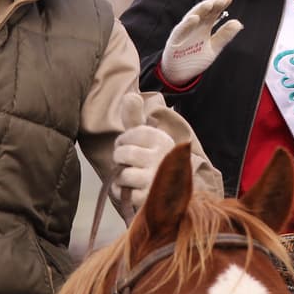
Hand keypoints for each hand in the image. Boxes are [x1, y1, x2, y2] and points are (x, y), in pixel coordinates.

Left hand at [112, 93, 175, 209]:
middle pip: (123, 153)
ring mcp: (156, 180)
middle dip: (121, 158)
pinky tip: (130, 188)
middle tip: (130, 162)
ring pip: (122, 174)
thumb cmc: (156, 158)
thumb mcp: (148, 136)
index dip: (124, 141)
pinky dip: (120, 190)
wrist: (173, 190)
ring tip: (131, 174)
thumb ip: (135, 117)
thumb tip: (130, 95)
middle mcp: (162, 158)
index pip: (128, 135)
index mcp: (162, 140)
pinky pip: (122, 192)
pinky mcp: (149, 199)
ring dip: (121, 175)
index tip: (132, 145)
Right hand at [158, 0, 243, 85]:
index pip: (214, 12)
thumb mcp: (214, 48)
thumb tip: (238, 23)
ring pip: (192, 17)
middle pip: (204, 12)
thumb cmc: (194, 58)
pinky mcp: (175, 40)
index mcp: (204, 27)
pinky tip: (195, 18)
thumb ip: (224, 36)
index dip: (221, 4)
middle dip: (214, 4)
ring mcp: (184, 31)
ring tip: (211, 3)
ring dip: (201, 10)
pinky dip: (187, 24)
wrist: (179, 74)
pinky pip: (181, 30)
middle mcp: (195, 26)